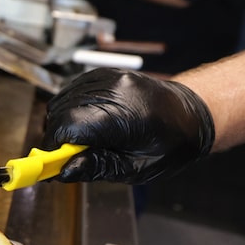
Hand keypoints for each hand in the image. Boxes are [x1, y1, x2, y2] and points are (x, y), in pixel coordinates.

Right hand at [41, 68, 214, 183]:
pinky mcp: (104, 73)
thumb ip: (98, 167)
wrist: (192, 113)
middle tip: (66, 159)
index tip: (52, 167)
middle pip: (61, 111)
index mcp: (126, 115)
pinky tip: (85, 126)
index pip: (70, 125)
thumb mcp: (137, 168)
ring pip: (62, 100)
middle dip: (56, 138)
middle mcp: (115, 89)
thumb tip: (63, 171)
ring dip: (62, 124)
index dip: (55, 148)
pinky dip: (70, 110)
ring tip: (81, 143)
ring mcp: (109, 76)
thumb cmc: (171, 144)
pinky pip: (72, 91)